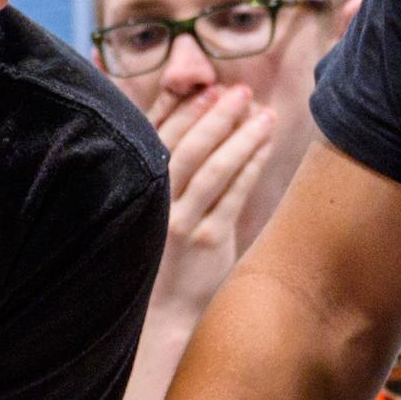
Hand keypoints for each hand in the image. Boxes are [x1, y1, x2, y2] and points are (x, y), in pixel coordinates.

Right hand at [147, 82, 279, 321]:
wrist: (159, 312)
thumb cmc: (157, 255)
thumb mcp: (151, 212)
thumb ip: (165, 172)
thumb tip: (193, 123)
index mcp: (135, 190)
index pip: (157, 138)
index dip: (183, 109)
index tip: (207, 87)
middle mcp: (153, 204)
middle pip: (186, 147)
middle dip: (215, 115)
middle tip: (240, 91)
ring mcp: (179, 223)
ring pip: (213, 168)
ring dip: (241, 136)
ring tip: (263, 113)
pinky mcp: (206, 241)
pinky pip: (233, 194)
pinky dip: (251, 165)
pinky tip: (264, 146)